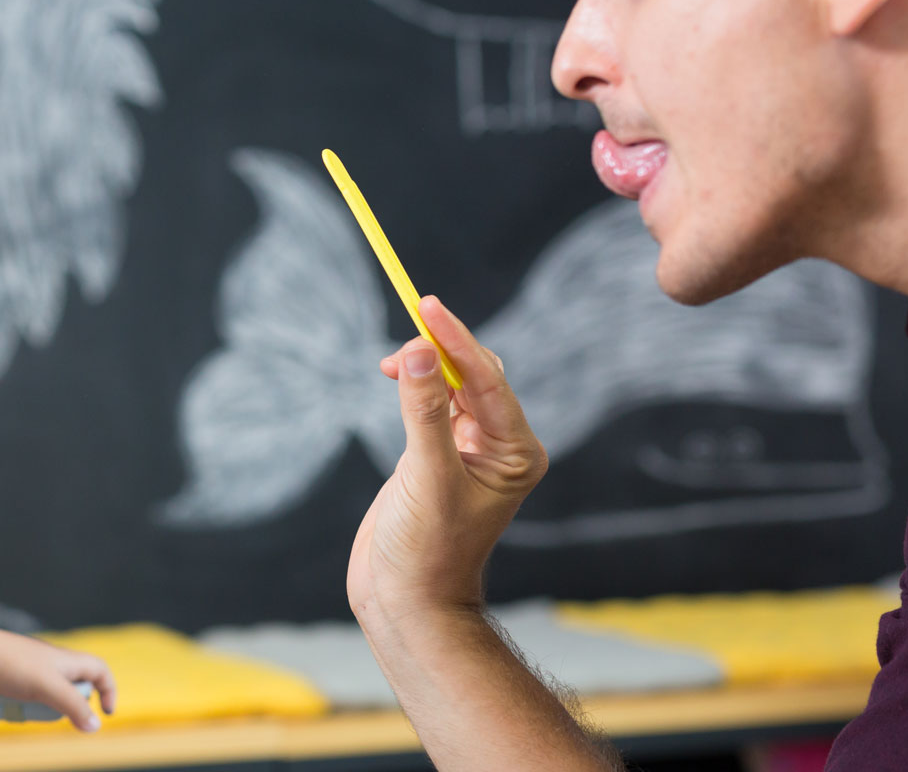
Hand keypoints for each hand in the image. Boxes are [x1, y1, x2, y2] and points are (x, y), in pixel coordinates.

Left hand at [0, 629, 116, 731]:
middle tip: (56, 711)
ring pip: (48, 696)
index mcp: (66, 659)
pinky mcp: (11, 680)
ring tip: (29, 708)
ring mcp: (30, 671)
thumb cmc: (12, 665)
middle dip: (69, 705)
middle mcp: (50, 663)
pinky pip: (27, 699)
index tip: (105, 713)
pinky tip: (12, 707)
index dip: (108, 689)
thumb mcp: (50, 688)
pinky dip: (24, 707)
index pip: (99, 669)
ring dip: (44, 708)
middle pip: (73, 687)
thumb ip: (74, 707)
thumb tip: (94, 726)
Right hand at [350, 295, 546, 622]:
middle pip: (476, 373)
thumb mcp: (425, 476)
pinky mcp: (437, 454)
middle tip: (408, 320)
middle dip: (442, 345)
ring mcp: (469, 450)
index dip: (456, 339)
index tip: (426, 305)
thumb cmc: (426, 550)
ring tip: (391, 358)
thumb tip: (415, 349)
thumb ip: (423, 410)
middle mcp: (500, 447)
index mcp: (516, 453)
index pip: (488, 379)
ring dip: (425, 363)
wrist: (406, 601)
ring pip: (453, 383)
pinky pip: (432, 401)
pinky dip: (412, 382)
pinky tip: (391, 375)